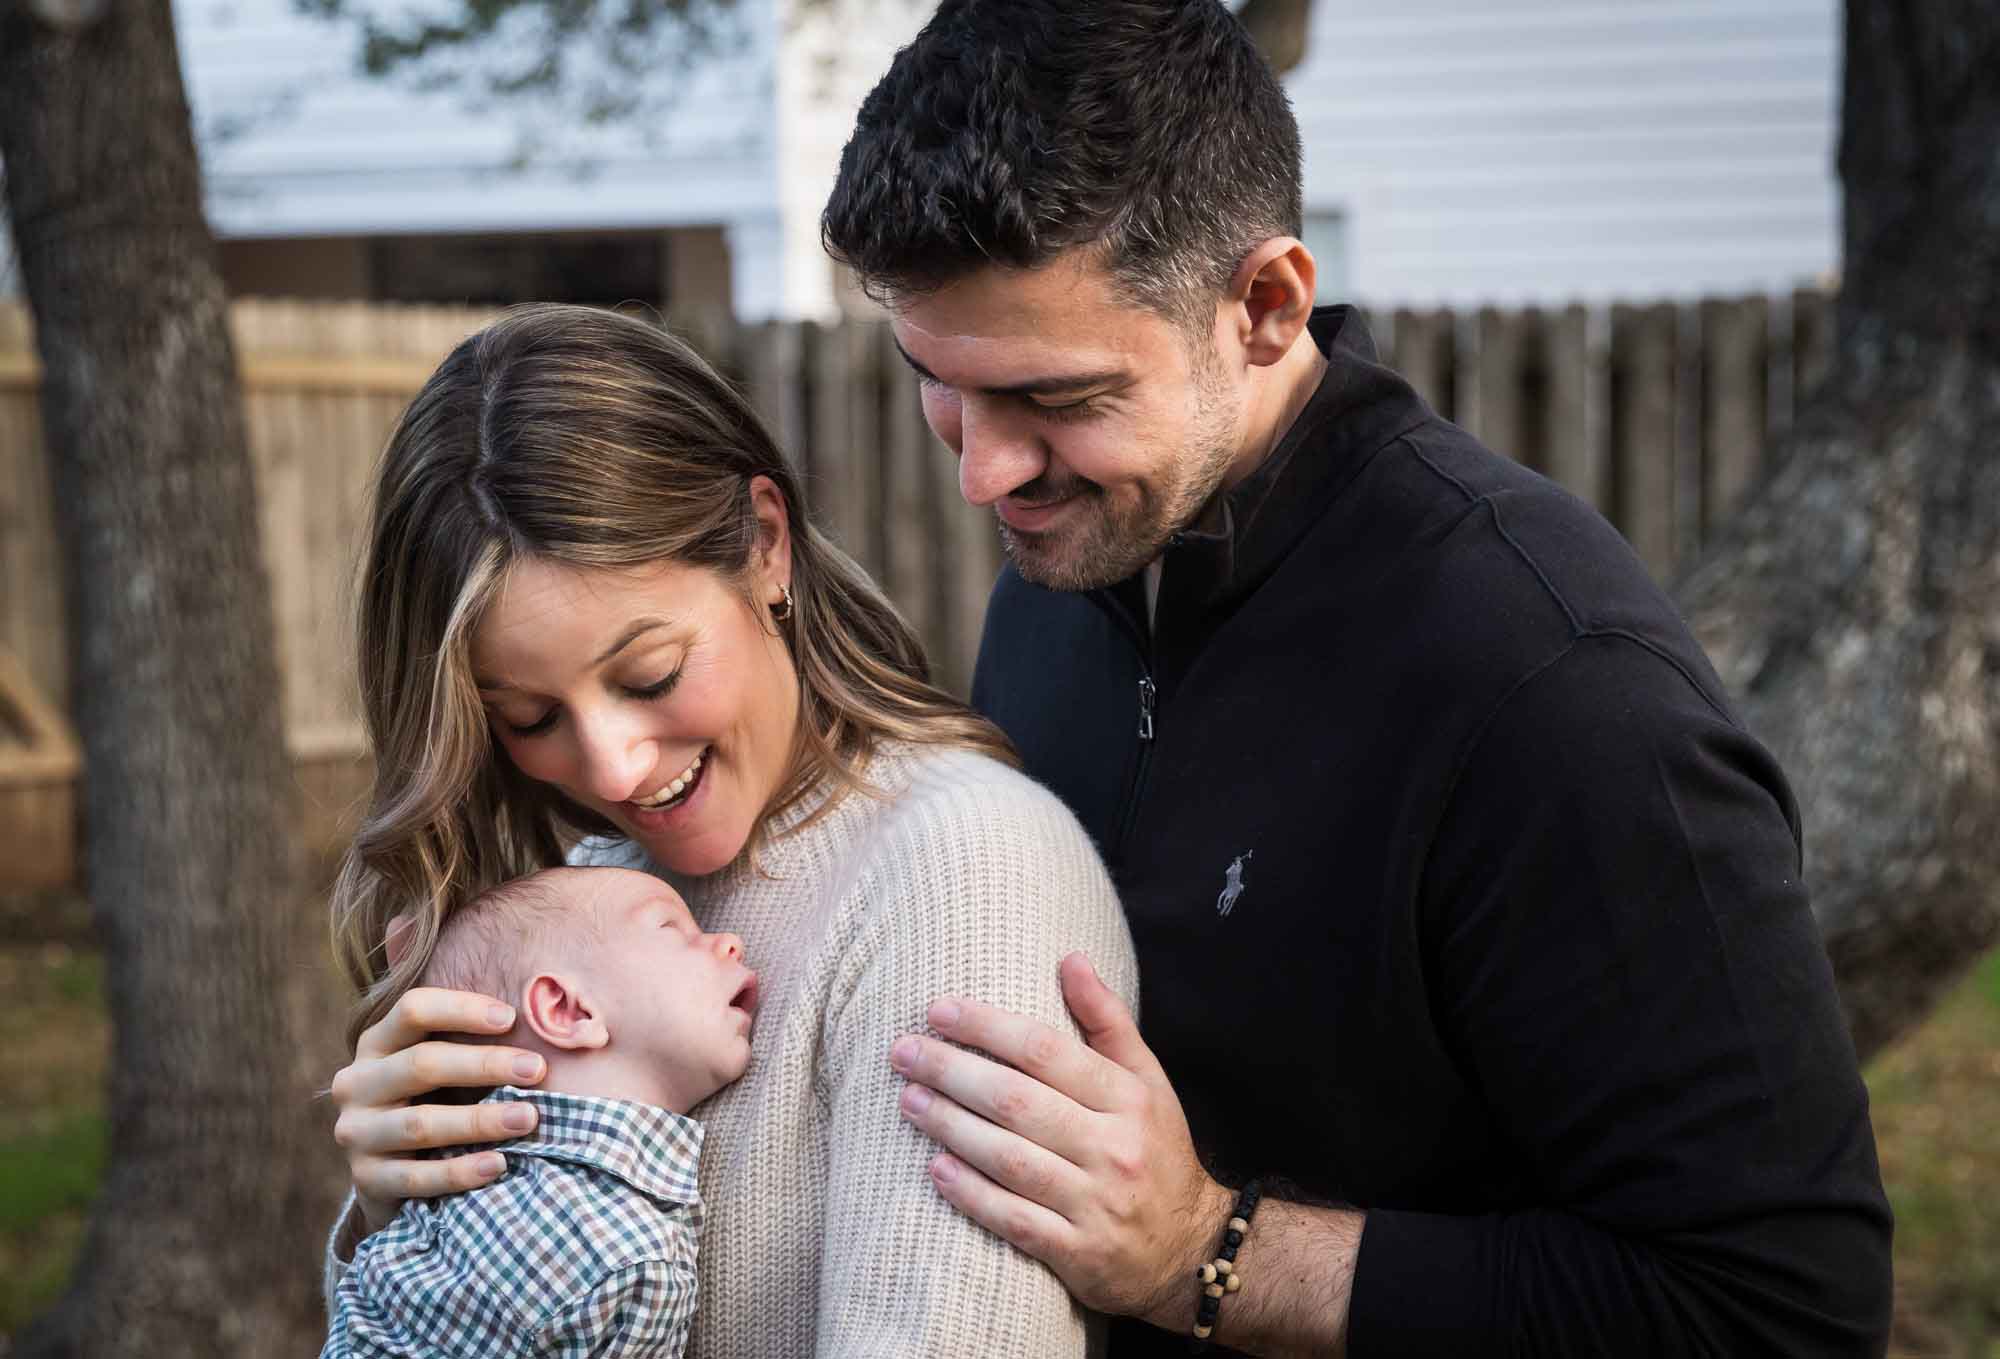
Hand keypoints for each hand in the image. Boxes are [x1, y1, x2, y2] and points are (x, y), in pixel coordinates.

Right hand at [328, 987, 547, 1232]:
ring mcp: (357, 1133)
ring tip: (529, 1118)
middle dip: (485, 1065)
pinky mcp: (366, 1180)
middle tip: (537, 1070)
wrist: (392, 1174)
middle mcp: (357, 1083)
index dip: (462, 1010)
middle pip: (421, 1064)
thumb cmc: (437, 1101)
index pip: (413, 1010)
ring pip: (420, 1124)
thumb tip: (550, 1022)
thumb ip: (477, 1043)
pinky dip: (460, 1171)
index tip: (512, 1018)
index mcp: (377, 1043)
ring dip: (479, 1121)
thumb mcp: (445, 1067)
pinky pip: (416, 1177)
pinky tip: (499, 1165)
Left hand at [890, 952, 1232, 1328]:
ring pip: (1009, 1159)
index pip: (1046, 1051)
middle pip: (1017, 1102)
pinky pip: (1014, 1220)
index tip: (938, 1010)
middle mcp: (1113, 1148)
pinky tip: (936, 1168)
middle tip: (904, 1053)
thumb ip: (1107, 1020)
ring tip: (909, 1101)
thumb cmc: (1155, 1150)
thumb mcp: (1147, 1080)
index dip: (987, 1027)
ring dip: (951, 1127)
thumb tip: (1071, 958)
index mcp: (1128, 1098)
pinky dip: (971, 1193)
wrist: (1190, 1249)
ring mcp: (1095, 1203)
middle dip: (952, 1072)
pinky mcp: (1078, 1253)